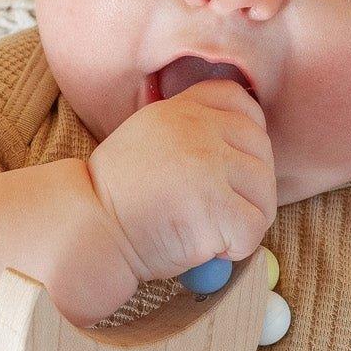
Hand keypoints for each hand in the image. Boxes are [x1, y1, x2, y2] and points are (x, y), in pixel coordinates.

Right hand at [86, 78, 275, 283]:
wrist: (87, 231)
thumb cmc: (117, 197)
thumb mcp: (148, 136)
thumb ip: (191, 129)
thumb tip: (242, 147)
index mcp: (183, 109)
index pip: (242, 103)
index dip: (246, 136)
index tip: (228, 166)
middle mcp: (199, 129)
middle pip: (262, 150)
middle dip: (248, 186)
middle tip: (215, 210)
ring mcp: (210, 164)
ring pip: (264, 192)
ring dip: (244, 219)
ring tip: (208, 230)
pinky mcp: (217, 205)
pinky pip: (254, 227)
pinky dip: (236, 247)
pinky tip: (206, 248)